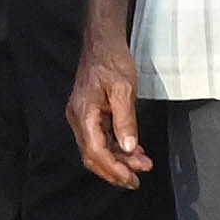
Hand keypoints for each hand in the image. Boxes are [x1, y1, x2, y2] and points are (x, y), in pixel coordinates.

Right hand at [69, 40, 152, 191]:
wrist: (103, 41)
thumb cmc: (112, 59)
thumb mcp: (124, 89)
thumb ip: (126, 121)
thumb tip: (129, 148)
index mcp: (84, 113)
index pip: (95, 151)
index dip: (114, 169)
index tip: (132, 178)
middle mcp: (78, 118)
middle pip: (93, 156)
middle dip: (116, 170)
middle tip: (138, 177)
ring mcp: (81, 116)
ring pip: (96, 149)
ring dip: (118, 160)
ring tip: (141, 163)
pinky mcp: (89, 114)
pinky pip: (100, 139)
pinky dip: (116, 148)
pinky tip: (132, 150)